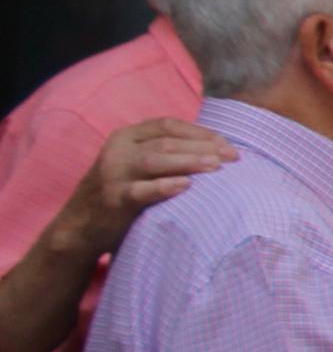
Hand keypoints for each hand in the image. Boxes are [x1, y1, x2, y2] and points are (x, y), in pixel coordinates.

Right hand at [45, 116, 235, 258]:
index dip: (201, 132)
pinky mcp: (113, 199)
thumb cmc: (123, 192)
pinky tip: (186, 186)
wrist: (80, 226)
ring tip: (217, 166)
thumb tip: (218, 149)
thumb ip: (166, 153)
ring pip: (155, 160)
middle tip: (233, 158)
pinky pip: (140, 191)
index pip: (168, 126)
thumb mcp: (137, 165)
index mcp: (126, 137)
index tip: (228, 145)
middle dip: (203, 147)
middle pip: (166, 142)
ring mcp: (113, 174)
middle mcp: (118, 151)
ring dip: (189, 161)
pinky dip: (164, 187)